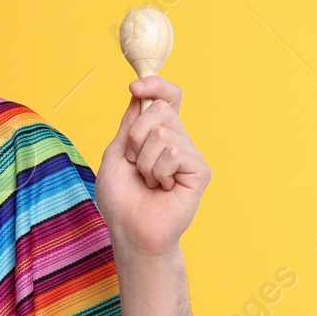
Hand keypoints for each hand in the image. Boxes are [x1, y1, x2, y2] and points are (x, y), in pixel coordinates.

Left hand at [95, 77, 210, 257]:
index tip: (135, 87)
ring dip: (144, 161)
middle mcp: (178, 140)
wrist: (130, 230)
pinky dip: (159, 172)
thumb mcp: (116, 153)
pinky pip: (174, 153)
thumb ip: (129, 124)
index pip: (167, 97)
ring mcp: (190, 155)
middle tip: (135, 163)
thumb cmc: (121, 197)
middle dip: (136, 136)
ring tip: (149, 181)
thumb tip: (140, 95)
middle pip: (161, 109)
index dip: (155, 85)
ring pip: (164, 134)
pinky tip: (163, 188)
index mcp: (158, 133)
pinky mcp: (200, 171)